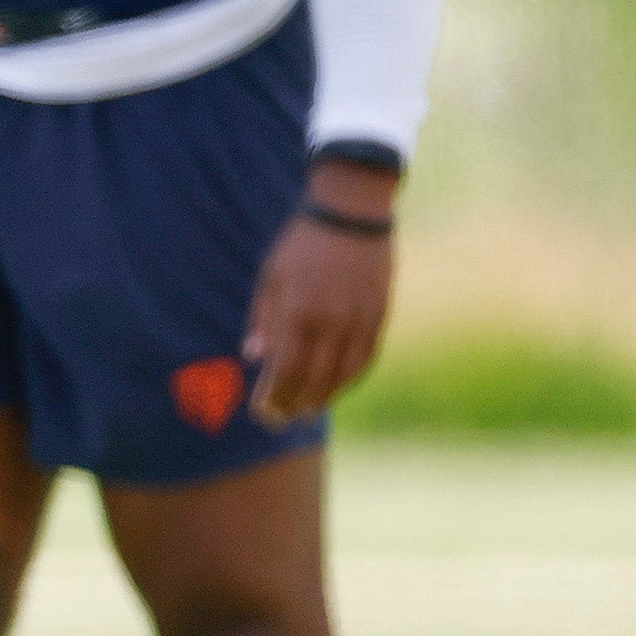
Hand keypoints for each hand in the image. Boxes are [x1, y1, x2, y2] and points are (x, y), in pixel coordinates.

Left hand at [244, 165, 396, 425]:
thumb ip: (263, 319)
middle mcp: (330, 322)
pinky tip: (336, 388)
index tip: (261, 412)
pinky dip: (350, 379)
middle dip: (294, 404)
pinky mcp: (379, 316)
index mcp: (297, 312)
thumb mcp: (270, 277)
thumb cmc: (300, 245)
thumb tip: (255, 357)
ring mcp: (359, 320)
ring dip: (324, 398)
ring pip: (343, 374)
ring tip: (306, 410)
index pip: (284, 369)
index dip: (273, 396)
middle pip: (312, 378)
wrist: (351, 215)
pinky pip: (365, 358)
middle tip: (280, 421)